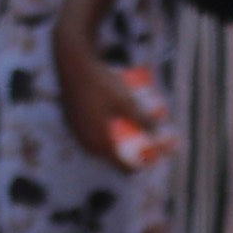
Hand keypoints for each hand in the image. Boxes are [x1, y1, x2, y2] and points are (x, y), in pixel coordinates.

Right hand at [52, 15, 171, 170]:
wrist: (73, 65)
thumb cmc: (101, 83)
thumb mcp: (126, 101)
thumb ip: (142, 120)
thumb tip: (159, 135)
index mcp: (99, 144)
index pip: (123, 166)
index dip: (143, 164)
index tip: (157, 155)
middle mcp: (86, 144)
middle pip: (113, 158)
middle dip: (132, 153)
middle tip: (150, 143)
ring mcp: (77, 134)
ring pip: (102, 147)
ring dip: (118, 144)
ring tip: (134, 133)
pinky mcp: (73, 123)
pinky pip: (93, 136)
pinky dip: (106, 134)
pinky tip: (114, 122)